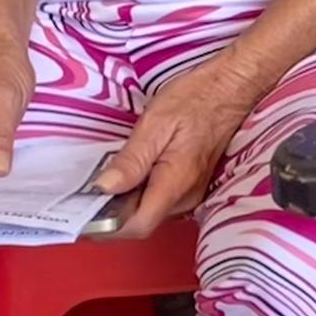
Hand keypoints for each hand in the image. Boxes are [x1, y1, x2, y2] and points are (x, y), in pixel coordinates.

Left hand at [93, 55, 270, 239]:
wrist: (232, 88)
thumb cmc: (196, 98)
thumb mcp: (156, 123)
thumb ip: (131, 160)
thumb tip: (103, 188)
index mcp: (176, 182)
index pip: (138, 226)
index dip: (108, 227)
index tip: (83, 213)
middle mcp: (187, 196)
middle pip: (142, 223)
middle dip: (112, 214)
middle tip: (87, 191)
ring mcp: (192, 193)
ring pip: (150, 213)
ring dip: (126, 203)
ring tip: (107, 177)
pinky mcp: (192, 186)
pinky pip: (160, 201)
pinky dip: (140, 193)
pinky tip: (131, 172)